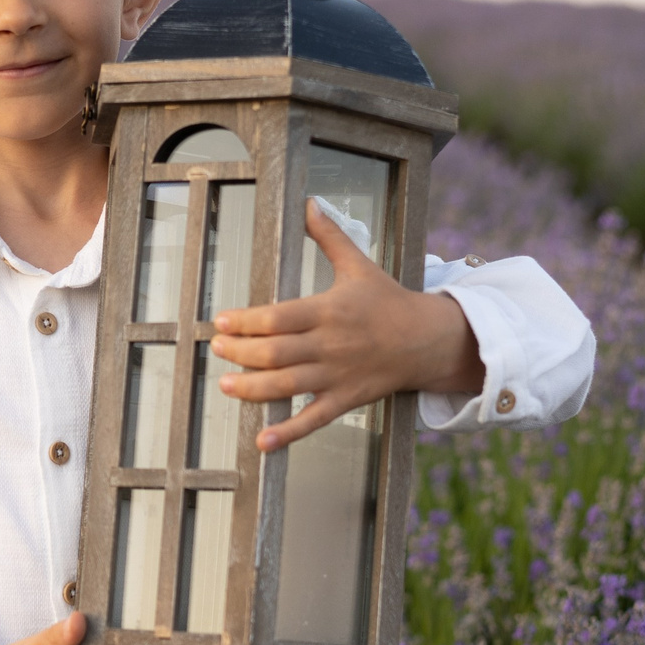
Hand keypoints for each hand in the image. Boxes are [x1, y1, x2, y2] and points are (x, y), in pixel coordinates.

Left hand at [212, 199, 481, 450]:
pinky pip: (313, 420)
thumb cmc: (388, 300)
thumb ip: (330, 236)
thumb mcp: (359, 265)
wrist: (428, 340)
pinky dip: (288, 433)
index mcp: (329, 310)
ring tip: (226, 385)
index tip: (220, 322)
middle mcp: (330, 345)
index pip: (278, 317)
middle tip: (216, 349)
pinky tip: (263, 442)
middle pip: (276, 352)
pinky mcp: (346, 400)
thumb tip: (309, 202)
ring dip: (253, 389)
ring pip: (288, 386)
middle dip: (241, 353)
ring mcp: (337, 376)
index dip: (246, 321)